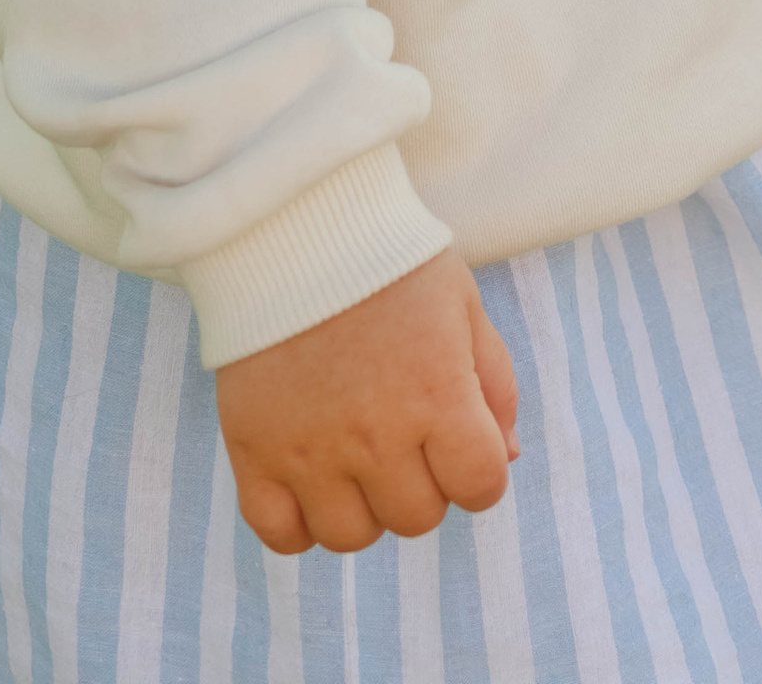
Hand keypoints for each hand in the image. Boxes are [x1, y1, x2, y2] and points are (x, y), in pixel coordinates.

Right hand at [216, 249, 519, 554]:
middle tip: (403, 432)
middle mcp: (377, 434)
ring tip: (356, 454)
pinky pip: (281, 535)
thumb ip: (495, 385)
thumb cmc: (390, 263)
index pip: (480, 487)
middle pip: (417, 518)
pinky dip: (299, 522)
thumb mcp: (463, 305)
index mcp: (438, 394)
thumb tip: (506, 458)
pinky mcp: (255, 452)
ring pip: (352, 536)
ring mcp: (312, 449)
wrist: (294, 225)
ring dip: (364, 505)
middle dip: (422, 483)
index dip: (477, 469)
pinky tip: (310, 478)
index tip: (457, 439)